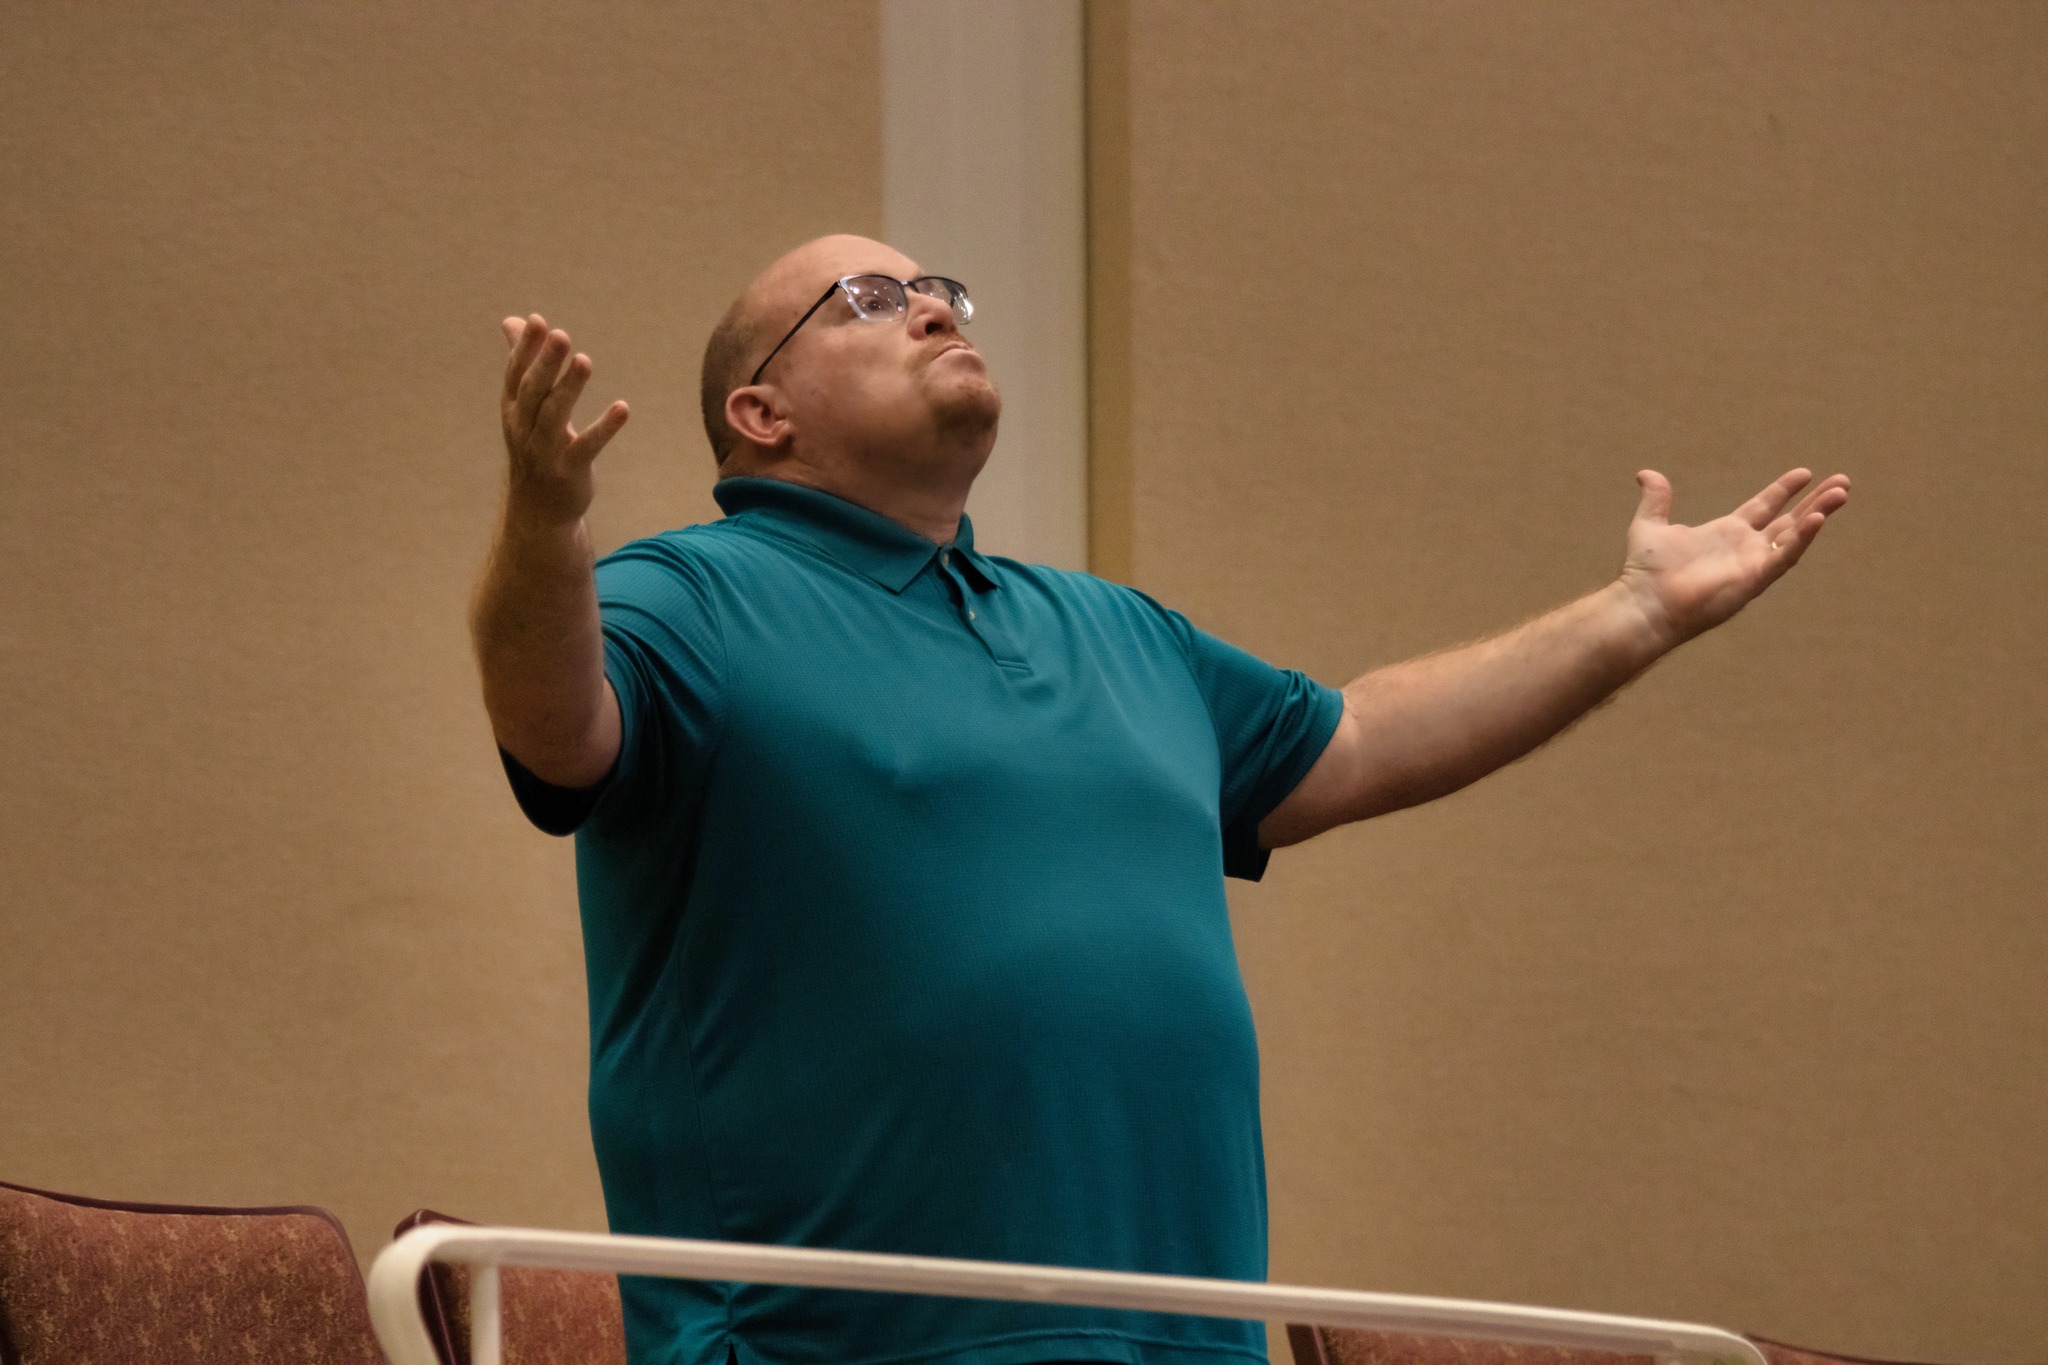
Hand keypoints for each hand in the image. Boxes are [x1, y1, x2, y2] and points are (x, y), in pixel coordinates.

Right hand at [499, 313, 629, 526]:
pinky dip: (604, 428)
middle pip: (533, 392)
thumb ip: (522, 362)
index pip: (516, 374)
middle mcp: (523, 429)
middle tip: (561, 336)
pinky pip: (586, 447)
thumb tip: (512, 320)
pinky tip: (623, 408)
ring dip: (569, 388)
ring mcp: (545, 452)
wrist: (537, 510)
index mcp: (513, 410)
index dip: (525, 349)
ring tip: (585, 361)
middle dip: (545, 364)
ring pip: (554, 417)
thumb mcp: (524, 406)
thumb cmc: (533, 446)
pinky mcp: (569, 471)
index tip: (538, 321)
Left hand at [1618, 466, 1850, 646]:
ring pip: (1794, 536)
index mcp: (1725, 533)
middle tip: (1842, 482)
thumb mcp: (1649, 525)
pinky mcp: (1753, 580)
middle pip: (1788, 521)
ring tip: (1841, 494)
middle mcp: (1744, 548)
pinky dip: (1801, 540)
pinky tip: (1817, 520)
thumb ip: (1656, 499)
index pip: (1763, 508)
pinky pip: (1783, 558)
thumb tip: (1645, 474)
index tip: (1805, 473)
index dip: (1783, 491)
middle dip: (1815, 501)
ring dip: (1818, 515)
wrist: (1644, 603)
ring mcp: (1751, 565)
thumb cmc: (1646, 572)